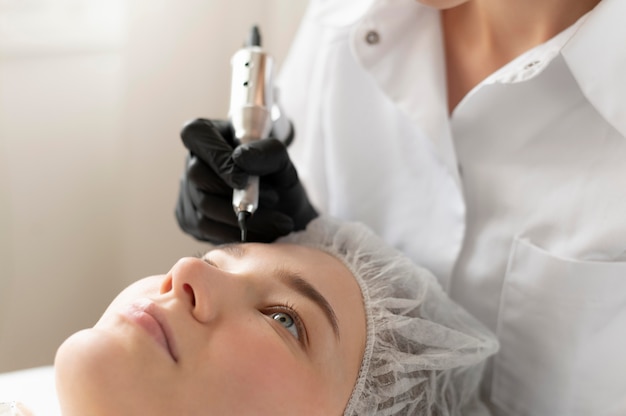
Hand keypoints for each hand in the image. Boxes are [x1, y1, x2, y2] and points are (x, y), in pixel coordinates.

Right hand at [175, 118, 317, 242]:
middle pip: (198, 177)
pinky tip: (263, 232)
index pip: (197, 135)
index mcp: (207, 133)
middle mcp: (192, 161)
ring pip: (202, 209)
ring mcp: (187, 191)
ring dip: (243, 219)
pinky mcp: (190, 219)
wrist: (281, 202)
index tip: (244, 179)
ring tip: (278, 221)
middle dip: (236, 195)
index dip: (217, 158)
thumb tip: (240, 159)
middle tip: (275, 200)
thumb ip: (268, 152)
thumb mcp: (282, 159)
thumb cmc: (276, 172)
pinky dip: (236, 234)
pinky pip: (206, 230)